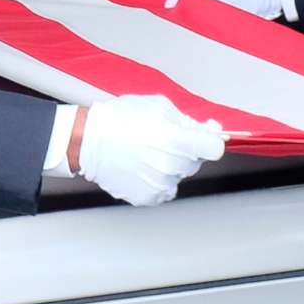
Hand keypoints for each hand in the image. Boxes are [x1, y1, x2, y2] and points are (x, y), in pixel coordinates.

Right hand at [71, 94, 225, 205]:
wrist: (88, 142)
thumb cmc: (120, 120)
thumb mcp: (159, 106)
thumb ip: (187, 121)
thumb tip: (209, 131)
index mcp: (177, 141)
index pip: (215, 148)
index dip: (210, 141)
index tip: (204, 139)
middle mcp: (171, 166)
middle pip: (195, 162)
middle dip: (185, 151)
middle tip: (162, 139)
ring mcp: (160, 184)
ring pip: (179, 175)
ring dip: (170, 165)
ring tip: (146, 153)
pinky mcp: (148, 197)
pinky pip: (164, 189)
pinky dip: (157, 180)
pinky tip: (141, 167)